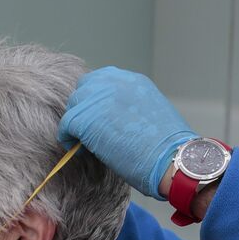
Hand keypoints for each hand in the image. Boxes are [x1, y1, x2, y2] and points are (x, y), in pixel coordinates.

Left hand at [58, 67, 196, 197]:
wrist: (172, 158)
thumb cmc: (168, 148)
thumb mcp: (152, 114)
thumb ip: (131, 108)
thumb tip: (113, 120)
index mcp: (133, 81)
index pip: (103, 80)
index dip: (98, 101)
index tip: (99, 118)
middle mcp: (114, 82)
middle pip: (85, 88)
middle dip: (85, 109)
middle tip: (90, 131)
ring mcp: (98, 98)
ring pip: (74, 105)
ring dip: (77, 123)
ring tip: (86, 142)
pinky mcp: (85, 118)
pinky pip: (66, 125)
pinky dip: (68, 138)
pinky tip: (78, 150)